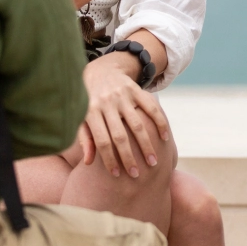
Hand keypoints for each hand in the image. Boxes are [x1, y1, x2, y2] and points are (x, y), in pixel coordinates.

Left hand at [77, 54, 170, 177]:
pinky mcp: (136, 89)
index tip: (117, 175)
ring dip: (146, 145)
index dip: (109, 159)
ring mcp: (123, 95)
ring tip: (153, 162)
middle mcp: (107, 103)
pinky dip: (159, 122)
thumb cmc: (89, 101)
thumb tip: (88, 163)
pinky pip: (151, 107)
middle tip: (137, 175)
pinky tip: (164, 137)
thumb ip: (85, 139)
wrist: (100, 71)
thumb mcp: (82, 118)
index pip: (101, 141)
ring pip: (137, 124)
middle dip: (129, 157)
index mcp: (91, 111)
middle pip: (120, 135)